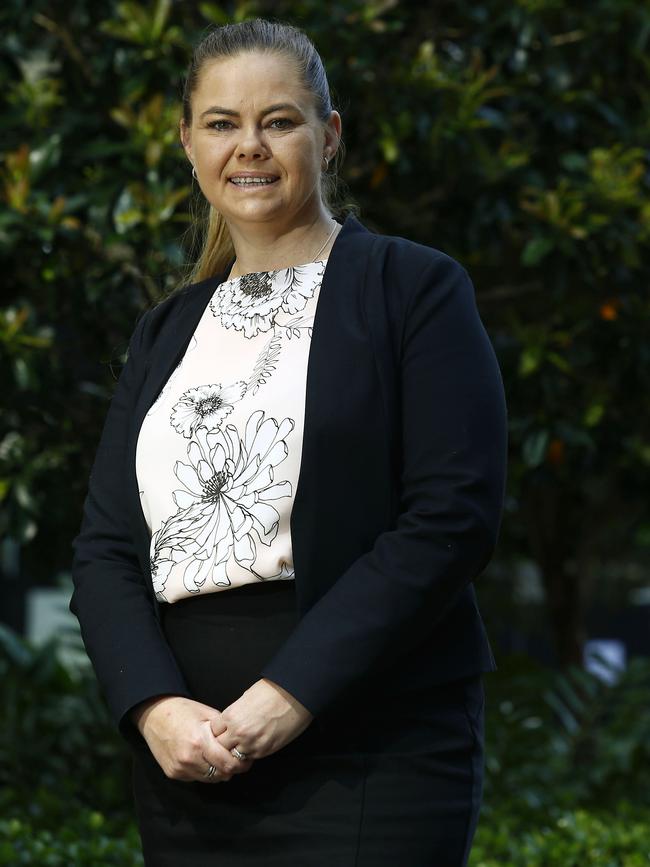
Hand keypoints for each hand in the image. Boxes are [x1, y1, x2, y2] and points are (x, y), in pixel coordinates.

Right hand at [131, 695, 254, 782]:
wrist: (154, 715)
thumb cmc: (183, 711)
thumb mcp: (207, 714)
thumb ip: (223, 731)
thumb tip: (241, 742)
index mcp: (199, 741)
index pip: (227, 763)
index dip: (240, 762)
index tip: (247, 757)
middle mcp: (188, 758)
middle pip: (220, 774)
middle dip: (232, 768)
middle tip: (239, 760)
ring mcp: (179, 768)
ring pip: (209, 779)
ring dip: (219, 771)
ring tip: (223, 759)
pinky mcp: (173, 773)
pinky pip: (196, 778)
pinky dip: (204, 771)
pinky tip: (206, 759)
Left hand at [213, 678, 313, 759]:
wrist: (294, 695)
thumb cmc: (271, 691)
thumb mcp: (245, 698)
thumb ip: (234, 713)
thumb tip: (229, 722)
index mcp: (231, 716)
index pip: (212, 731)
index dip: (217, 730)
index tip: (221, 730)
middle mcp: (238, 732)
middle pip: (219, 747)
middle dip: (223, 743)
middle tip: (229, 740)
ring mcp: (251, 744)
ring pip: (233, 756)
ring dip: (236, 751)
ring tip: (243, 743)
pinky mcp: (264, 750)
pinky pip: (250, 757)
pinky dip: (250, 753)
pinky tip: (255, 743)